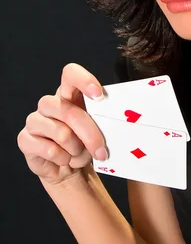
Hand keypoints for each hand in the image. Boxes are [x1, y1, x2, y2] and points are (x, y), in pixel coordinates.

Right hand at [17, 63, 107, 185]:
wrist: (68, 169)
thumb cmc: (84, 145)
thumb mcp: (97, 131)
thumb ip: (101, 121)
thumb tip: (112, 124)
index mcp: (69, 94)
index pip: (70, 74)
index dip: (83, 80)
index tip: (99, 95)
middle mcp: (49, 104)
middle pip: (69, 111)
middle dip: (89, 134)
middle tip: (102, 152)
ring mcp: (34, 120)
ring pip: (61, 134)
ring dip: (76, 150)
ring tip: (77, 154)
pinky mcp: (25, 139)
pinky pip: (50, 150)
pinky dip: (63, 159)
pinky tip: (63, 160)